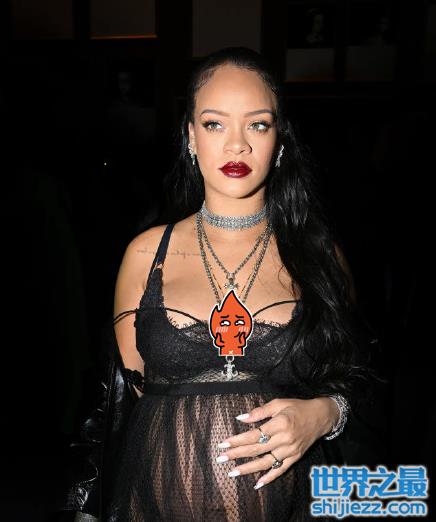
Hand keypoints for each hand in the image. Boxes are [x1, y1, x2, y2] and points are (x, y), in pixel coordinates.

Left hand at [215, 397, 337, 488]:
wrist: (320, 417)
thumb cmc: (297, 407)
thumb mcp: (278, 404)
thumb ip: (259, 412)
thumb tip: (241, 418)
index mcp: (280, 424)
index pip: (254, 435)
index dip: (238, 440)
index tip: (224, 444)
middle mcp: (285, 439)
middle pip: (257, 449)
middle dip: (237, 454)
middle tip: (221, 458)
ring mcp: (290, 450)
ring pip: (266, 462)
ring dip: (248, 469)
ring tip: (233, 472)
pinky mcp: (295, 457)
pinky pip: (281, 469)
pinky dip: (269, 478)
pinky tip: (258, 483)